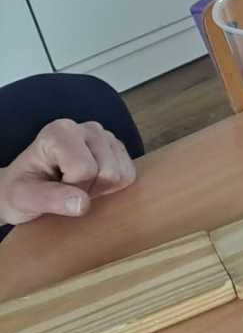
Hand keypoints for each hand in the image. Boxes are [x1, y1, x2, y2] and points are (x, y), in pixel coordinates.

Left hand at [0, 119, 136, 224]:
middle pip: (108, 171)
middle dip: (89, 188)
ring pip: (122, 174)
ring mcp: (106, 136)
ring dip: (101, 188)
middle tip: (66, 188)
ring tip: (78, 185)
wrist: (28, 187)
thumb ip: (50, 199)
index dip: (72, 188)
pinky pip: (130, 175)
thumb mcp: (23, 198)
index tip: (53, 187)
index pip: (85, 169)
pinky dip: (113, 187)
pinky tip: (92, 182)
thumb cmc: (22, 190)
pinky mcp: (118, 149)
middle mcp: (87, 128)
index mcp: (60, 132)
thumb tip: (83, 204)